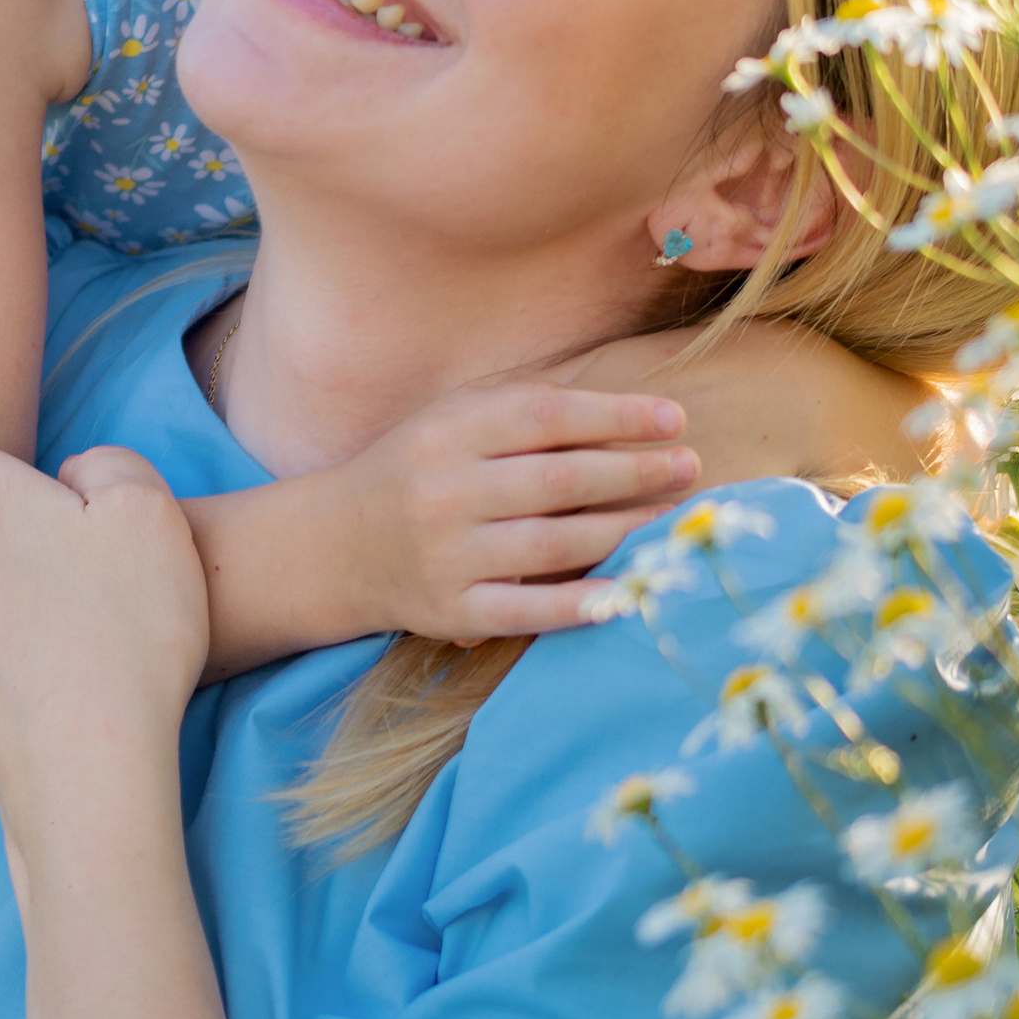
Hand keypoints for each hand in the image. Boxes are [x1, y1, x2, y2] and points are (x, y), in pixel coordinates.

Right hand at [344, 381, 700, 644]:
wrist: (330, 547)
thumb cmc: (411, 472)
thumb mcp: (449, 421)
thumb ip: (521, 408)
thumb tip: (624, 408)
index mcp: (447, 432)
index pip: (547, 416)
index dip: (617, 416)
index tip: (674, 420)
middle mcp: (444, 490)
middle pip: (560, 480)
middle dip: (635, 472)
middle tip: (689, 468)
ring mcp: (445, 555)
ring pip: (555, 545)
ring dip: (625, 531)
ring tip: (674, 519)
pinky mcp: (449, 611)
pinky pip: (528, 611)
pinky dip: (582, 606)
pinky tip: (630, 594)